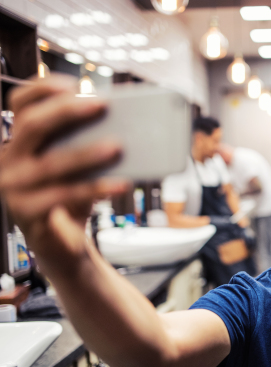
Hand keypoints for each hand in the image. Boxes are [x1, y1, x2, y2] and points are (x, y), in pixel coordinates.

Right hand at [0, 76, 128, 269]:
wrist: (61, 242)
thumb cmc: (68, 197)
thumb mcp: (75, 165)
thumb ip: (85, 141)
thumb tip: (122, 119)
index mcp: (17, 142)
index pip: (19, 104)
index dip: (43, 88)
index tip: (76, 83)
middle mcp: (8, 160)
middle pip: (32, 125)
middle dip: (67, 111)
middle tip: (101, 105)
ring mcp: (14, 188)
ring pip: (52, 163)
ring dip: (87, 152)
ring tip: (118, 146)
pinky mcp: (28, 213)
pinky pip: (66, 196)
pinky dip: (97, 187)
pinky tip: (121, 183)